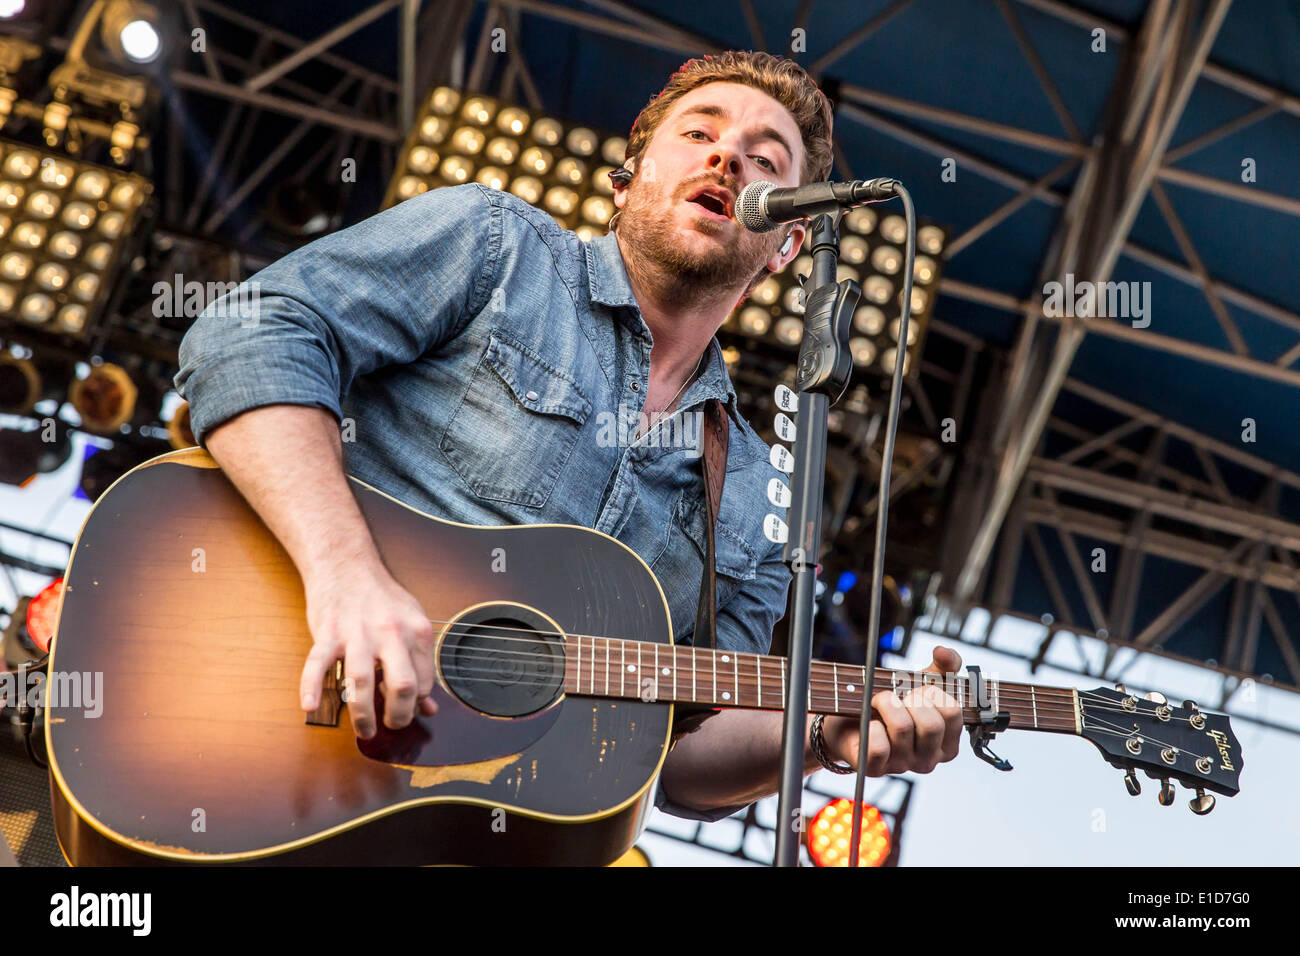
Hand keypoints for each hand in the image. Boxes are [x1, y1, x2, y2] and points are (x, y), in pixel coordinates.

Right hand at [299, 566, 438, 738]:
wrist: (346, 564)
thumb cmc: (381, 598)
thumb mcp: (411, 624)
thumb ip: (420, 665)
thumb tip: (429, 707)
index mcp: (417, 631)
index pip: (424, 682)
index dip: (416, 703)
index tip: (405, 708)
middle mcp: (391, 632)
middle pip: (402, 685)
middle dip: (399, 716)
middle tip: (390, 726)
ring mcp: (357, 633)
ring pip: (362, 682)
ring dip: (363, 715)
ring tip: (364, 731)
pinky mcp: (328, 633)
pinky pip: (318, 664)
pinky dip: (312, 687)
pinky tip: (310, 706)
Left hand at [822, 646, 962, 774]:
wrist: (850, 718)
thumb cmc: (892, 704)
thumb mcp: (920, 681)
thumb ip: (942, 665)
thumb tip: (943, 652)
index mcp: (946, 742)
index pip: (953, 713)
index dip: (933, 693)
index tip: (919, 690)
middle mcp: (929, 759)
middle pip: (931, 725)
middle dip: (911, 700)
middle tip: (899, 696)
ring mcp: (903, 766)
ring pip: (902, 729)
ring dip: (885, 704)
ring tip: (879, 702)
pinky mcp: (876, 768)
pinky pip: (878, 746)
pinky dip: (870, 726)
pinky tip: (870, 723)